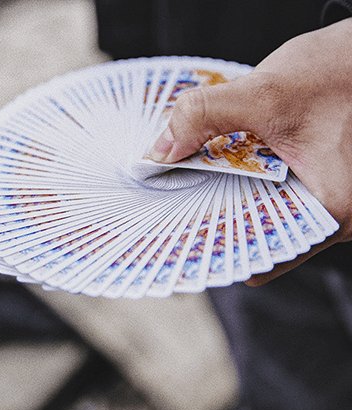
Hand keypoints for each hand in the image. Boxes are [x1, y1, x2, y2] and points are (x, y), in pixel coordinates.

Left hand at [149, 18, 351, 284]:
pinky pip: (273, 194)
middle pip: (261, 234)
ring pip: (266, 213)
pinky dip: (246, 185)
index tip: (186, 239)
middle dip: (219, 220)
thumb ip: (206, 117)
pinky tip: (222, 172)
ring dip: (231, 200)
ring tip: (194, 192)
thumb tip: (162, 150)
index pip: (263, 250)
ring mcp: (325, 199)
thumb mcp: (266, 95)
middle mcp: (332, 214)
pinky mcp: (317, 182)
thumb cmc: (339, 73)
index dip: (221, 247)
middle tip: (180, 211)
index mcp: (332, 208)